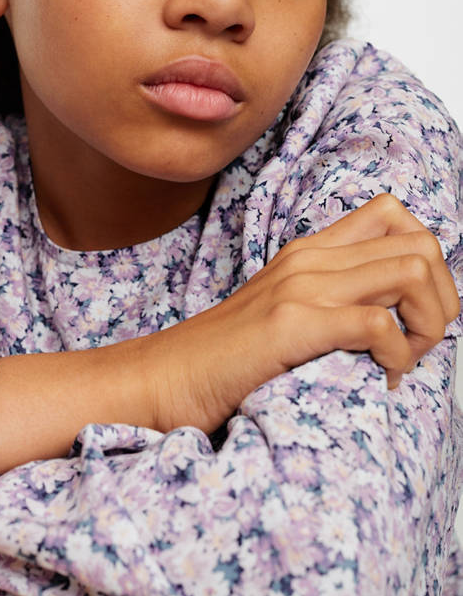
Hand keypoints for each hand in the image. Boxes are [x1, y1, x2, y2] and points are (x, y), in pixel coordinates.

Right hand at [143, 194, 459, 435]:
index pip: (397, 216)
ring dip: (427, 322)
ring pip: (412, 269)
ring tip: (402, 359)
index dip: (428, 261)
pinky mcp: (290, 325)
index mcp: (308, 252)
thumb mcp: (282, 313)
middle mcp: (308, 259)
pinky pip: (377, 322)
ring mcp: (299, 288)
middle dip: (442, 299)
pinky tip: (377, 376)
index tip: (415, 311)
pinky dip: (396, 354)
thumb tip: (389, 319)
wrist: (161, 378)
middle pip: (421, 242)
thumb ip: (327, 301)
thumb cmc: (221, 359)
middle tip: (418, 342)